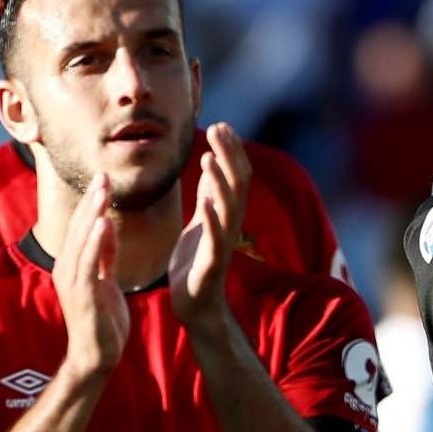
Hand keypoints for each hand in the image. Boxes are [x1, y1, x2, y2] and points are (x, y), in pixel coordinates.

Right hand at [55, 175, 129, 380]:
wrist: (98, 355)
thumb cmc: (103, 320)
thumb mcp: (106, 280)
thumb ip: (106, 254)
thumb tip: (107, 225)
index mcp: (75, 264)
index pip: (84, 227)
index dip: (93, 202)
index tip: (104, 178)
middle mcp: (68, 267)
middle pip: (80, 227)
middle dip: (91, 201)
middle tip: (103, 175)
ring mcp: (72, 280)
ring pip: (82, 240)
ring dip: (92, 214)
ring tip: (102, 191)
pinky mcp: (82, 293)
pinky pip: (88, 262)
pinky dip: (95, 242)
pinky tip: (103, 223)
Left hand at [169, 123, 251, 331]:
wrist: (194, 306)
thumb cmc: (195, 265)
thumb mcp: (200, 223)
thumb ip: (208, 197)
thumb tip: (213, 166)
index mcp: (225, 216)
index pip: (235, 177)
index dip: (231, 151)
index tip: (220, 125)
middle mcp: (229, 227)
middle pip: (238, 185)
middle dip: (229, 156)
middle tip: (219, 128)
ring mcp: (222, 245)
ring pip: (229, 207)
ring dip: (220, 180)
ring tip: (209, 156)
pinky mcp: (211, 265)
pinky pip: (215, 238)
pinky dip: (213, 217)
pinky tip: (206, 199)